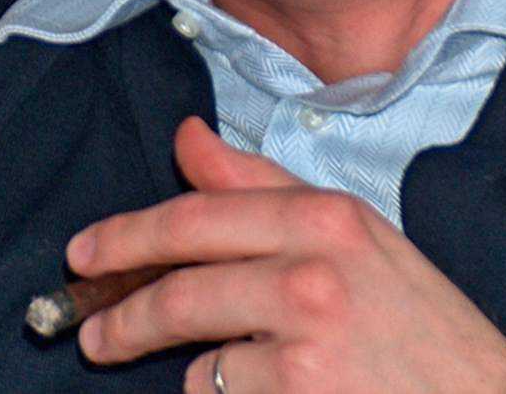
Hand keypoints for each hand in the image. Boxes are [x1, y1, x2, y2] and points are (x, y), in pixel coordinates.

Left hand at [67, 117, 505, 392]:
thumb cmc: (419, 324)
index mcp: (324, 215)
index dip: (128, 234)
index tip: (87, 252)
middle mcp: (314, 268)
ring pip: (198, 352)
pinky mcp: (302, 393)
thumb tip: (188, 137)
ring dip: (184, 367)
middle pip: (182, 284)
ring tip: (182, 372)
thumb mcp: (354, 236)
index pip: (197, 213)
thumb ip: (264, 186)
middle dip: (122, 310)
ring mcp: (308, 336)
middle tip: (91, 330)